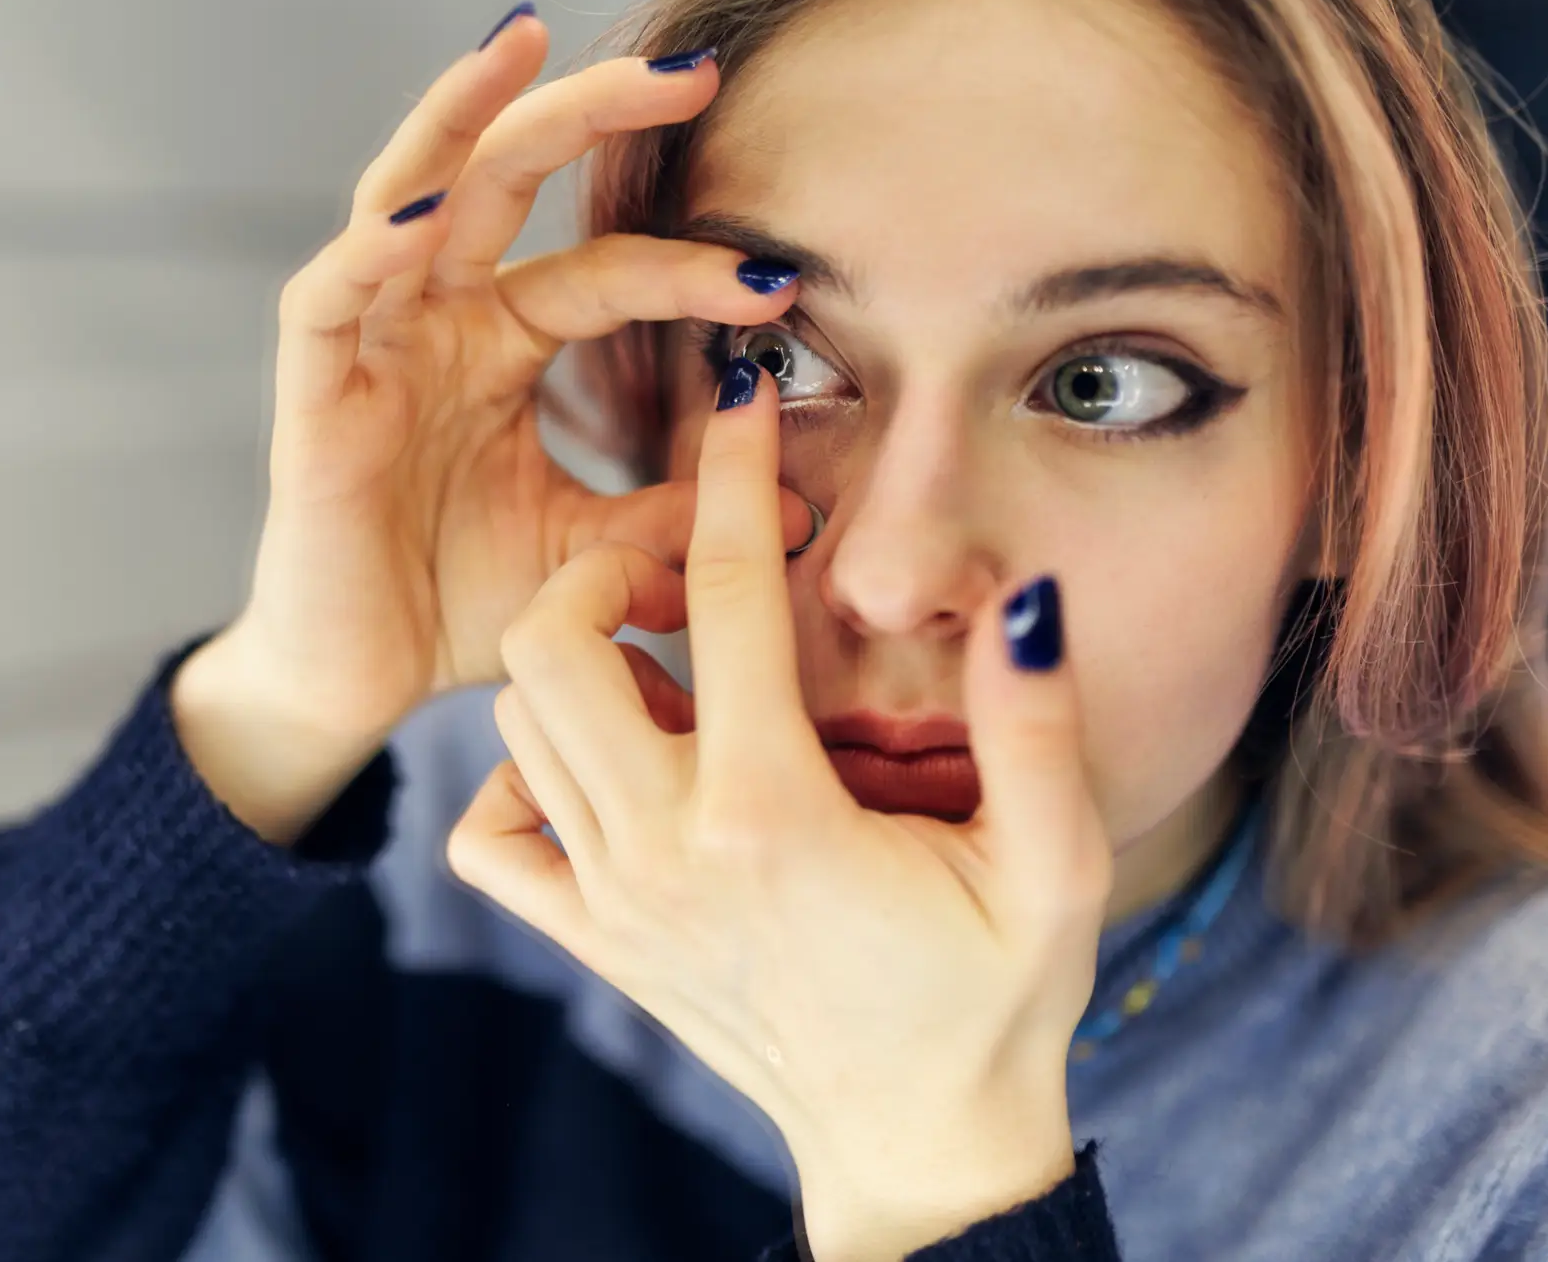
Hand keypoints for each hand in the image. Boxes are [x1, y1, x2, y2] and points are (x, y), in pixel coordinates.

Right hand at [177, 10, 808, 841]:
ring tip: (523, 41)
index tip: (780, 280)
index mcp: (501, 343)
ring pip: (406, 197)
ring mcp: (371, 344)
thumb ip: (671, 517)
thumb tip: (798, 504)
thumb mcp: (588, 554)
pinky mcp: (310, 392)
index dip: (688, 267)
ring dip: (460, 117)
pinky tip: (422, 207)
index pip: (605, 273)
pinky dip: (368, 247)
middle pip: (506, 179)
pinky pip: (328, 297)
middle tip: (689, 68)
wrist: (360, 683)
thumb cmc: (459, 605)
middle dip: (589, 113)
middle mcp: (437, 319)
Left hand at [446, 359, 1115, 1259]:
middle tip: (686, 586)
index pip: (724, 596)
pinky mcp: (591, 941)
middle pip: (550, 644)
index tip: (744, 401)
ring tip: (668, 670)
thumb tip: (1018, 598)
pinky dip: (521, 781)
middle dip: (607, 571)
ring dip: (575, 666)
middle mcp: (664, 850)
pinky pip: (490, 836)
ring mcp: (613, 901)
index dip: (735, 477)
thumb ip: (1036, 727)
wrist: (916, 1146)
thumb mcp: (1057, 867)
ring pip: (517, 722)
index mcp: (775, 813)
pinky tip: (603, 769)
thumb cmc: (995, 1003)